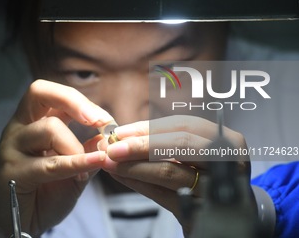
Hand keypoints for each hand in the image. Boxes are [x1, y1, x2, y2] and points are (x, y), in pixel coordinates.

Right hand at [0, 80, 112, 236]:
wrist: (18, 224)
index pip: (52, 93)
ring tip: (90, 164)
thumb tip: (108, 136)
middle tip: (98, 120)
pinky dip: (77, 162)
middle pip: (40, 92)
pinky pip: (51, 163)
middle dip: (75, 102)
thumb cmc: (45, 191)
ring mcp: (12, 147)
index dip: (80, 101)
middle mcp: (19, 128)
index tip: (105, 119)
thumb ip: (87, 149)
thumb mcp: (72, 166)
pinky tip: (94, 164)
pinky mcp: (12, 172)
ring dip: (77, 146)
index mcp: (32, 121)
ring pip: (50, 129)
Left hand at [101, 115, 249, 234]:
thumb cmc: (206, 177)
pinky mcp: (201, 214)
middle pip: (180, 145)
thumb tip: (123, 136)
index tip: (121, 131)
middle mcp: (229, 163)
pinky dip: (139, 184)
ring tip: (110, 162)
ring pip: (170, 171)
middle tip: (112, 147)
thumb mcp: (194, 155)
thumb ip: (163, 144)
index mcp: (228, 141)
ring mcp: (217, 190)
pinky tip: (122, 177)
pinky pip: (163, 196)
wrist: (227, 216)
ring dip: (134, 165)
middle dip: (141, 144)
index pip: (184, 125)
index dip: (149, 127)